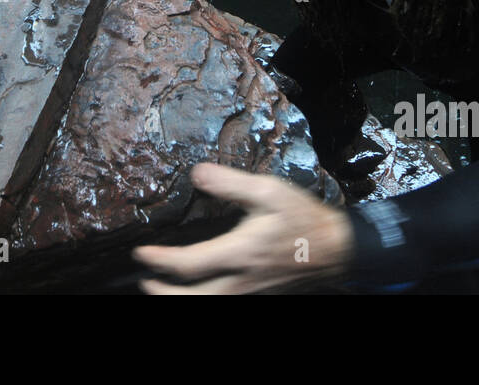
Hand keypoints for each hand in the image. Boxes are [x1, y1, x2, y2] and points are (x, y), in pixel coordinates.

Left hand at [132, 162, 353, 293]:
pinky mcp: (260, 294)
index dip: (159, 261)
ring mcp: (251, 292)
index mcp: (239, 253)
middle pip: (192, 299)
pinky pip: (224, 303)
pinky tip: (200, 288)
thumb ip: (231, 184)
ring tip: (163, 289)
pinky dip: (204, 298)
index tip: (141, 252)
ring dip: (181, 300)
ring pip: (208, 305)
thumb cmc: (303, 218)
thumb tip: (197, 173)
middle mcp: (241, 280)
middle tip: (145, 280)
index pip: (188, 265)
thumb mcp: (269, 191)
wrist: (337, 249)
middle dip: (164, 293)